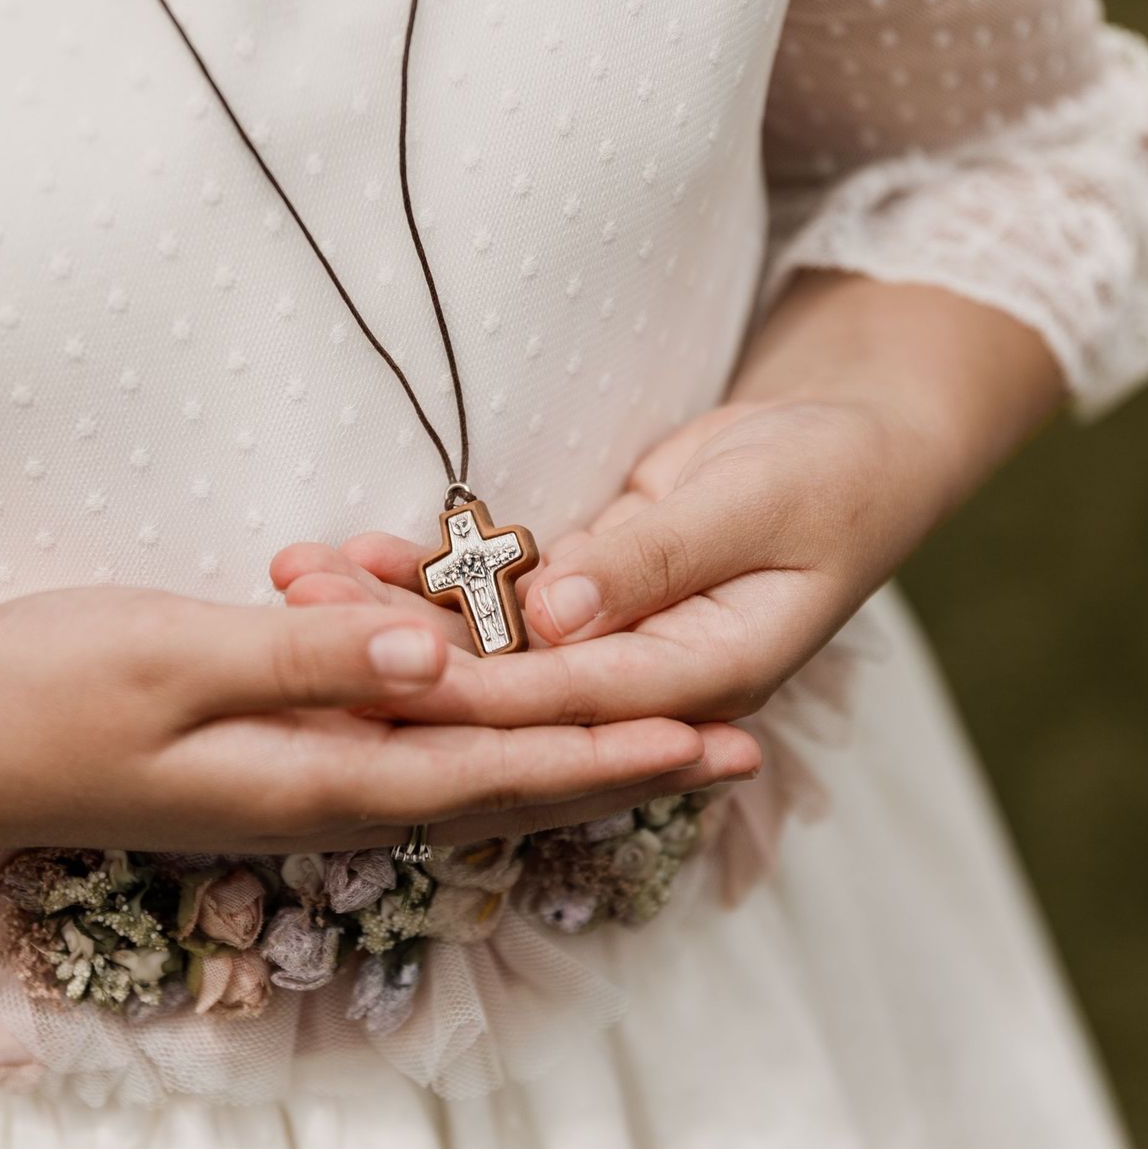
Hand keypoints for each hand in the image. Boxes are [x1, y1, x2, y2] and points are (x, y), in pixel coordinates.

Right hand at [0, 585, 759, 858]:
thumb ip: (310, 657)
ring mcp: (305, 785)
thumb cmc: (46, 692)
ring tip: (658, 733)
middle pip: (510, 783)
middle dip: (625, 762)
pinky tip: (508, 714)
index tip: (715, 730)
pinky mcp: (277, 761)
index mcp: (321, 774)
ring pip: (470, 772)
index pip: (501, 766)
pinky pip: (409, 752)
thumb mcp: (173, 656)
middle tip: (736, 740)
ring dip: (567, 753)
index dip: (613, 749)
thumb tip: (435, 661)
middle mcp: (331, 794)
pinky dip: (481, 734)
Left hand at [274, 396, 963, 725]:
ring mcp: (613, 646)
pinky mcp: (585, 604)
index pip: (572, 699)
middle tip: (302, 609)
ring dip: (392, 615)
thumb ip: (653, 563)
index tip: (379, 666)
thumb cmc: (829, 473)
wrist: (849, 449)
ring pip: (488, 647)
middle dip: (400, 655)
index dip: (473, 687)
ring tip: (298, 576)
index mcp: (707, 678)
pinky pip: (495, 604)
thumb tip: (554, 618)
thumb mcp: (754, 504)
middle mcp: (648, 680)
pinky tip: (352, 557)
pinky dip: (429, 581)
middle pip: (508, 686)